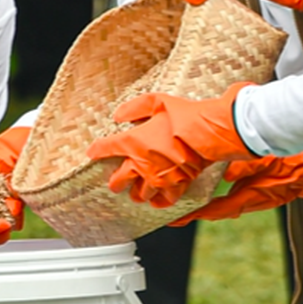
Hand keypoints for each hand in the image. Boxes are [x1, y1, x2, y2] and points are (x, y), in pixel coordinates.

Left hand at [85, 82, 257, 207]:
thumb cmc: (185, 116)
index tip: (93, 152)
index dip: (97, 151)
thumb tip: (119, 114)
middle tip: (115, 182)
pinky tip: (157, 202)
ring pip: (139, 194)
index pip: (106, 149)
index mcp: (133, 142)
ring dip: (136, 192)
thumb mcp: (158, 101)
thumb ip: (135, 107)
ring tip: (136, 192)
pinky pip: (164, 201)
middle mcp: (142, 164)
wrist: (209, 133)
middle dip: (115, 181)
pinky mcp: (177, 186)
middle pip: (119, 180)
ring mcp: (159, 178)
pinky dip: (159, 202)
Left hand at [170, 143, 302, 224]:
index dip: (197, 215)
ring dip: (214, 200)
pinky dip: (230, 189)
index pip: (220, 209)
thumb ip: (248, 164)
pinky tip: (223, 178)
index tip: (177, 220)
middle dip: (201, 209)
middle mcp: (258, 198)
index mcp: (256, 194)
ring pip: (233, 199)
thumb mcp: (273, 157)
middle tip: (177, 210)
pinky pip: (245, 191)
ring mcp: (265, 193)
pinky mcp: (271, 186)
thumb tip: (227, 174)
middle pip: (223, 208)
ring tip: (193, 196)